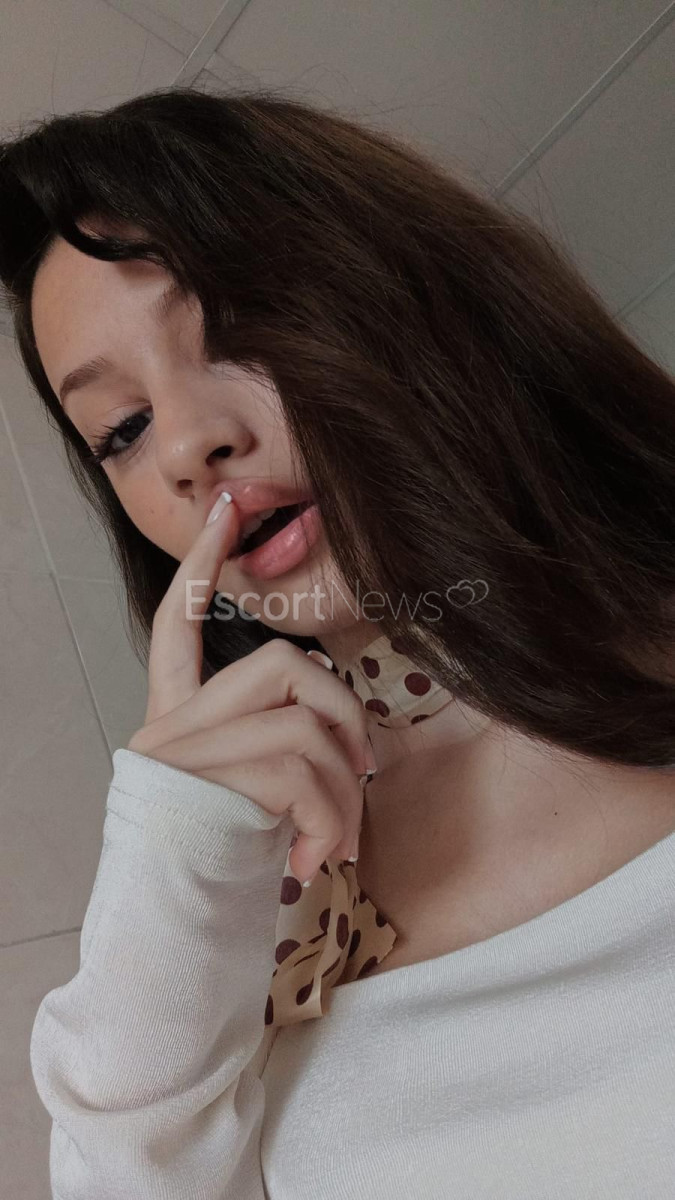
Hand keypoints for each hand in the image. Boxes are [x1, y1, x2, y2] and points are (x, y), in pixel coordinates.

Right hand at [127, 493, 371, 881]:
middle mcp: (168, 728)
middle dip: (343, 710)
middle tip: (362, 769)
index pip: (179, 624)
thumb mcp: (249, 799)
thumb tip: (344, 734)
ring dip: (344, 786)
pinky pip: (299, 772)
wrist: (170, 942)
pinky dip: (329, 820)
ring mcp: (181, 754)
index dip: (203, 566)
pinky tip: (312, 860)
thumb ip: (272, 747)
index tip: (225, 511)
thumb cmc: (221, 871)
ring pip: (301, 721)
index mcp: (177, 721)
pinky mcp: (201, 784)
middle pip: (281, 664)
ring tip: (339, 838)